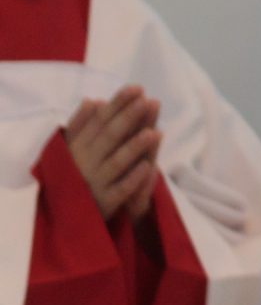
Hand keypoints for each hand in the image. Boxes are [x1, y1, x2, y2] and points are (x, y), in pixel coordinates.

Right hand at [65, 85, 160, 222]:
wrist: (62, 217)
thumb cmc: (73, 174)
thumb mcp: (70, 149)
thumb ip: (80, 126)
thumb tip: (93, 100)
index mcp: (77, 147)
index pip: (99, 122)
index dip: (117, 105)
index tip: (136, 88)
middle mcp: (84, 163)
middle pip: (108, 138)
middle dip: (127, 119)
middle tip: (146, 101)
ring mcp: (94, 184)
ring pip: (115, 163)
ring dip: (133, 148)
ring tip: (153, 133)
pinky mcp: (103, 204)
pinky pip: (119, 192)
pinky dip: (132, 180)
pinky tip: (148, 168)